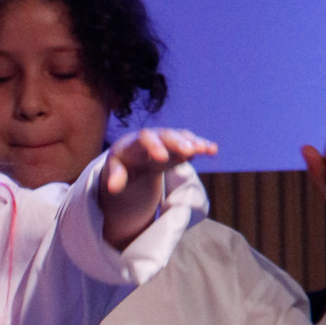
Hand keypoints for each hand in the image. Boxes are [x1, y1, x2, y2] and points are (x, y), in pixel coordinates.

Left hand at [99, 127, 216, 246]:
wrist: (131, 154)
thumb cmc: (122, 163)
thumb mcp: (115, 169)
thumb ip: (115, 176)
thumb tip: (113, 188)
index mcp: (135, 142)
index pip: (144, 139)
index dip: (154, 147)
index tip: (162, 158)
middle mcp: (153, 137)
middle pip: (166, 136)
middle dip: (178, 143)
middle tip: (190, 151)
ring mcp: (167, 140)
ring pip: (181, 137)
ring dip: (193, 142)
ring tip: (206, 150)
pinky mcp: (178, 145)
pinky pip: (190, 142)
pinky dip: (201, 144)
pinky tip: (213, 150)